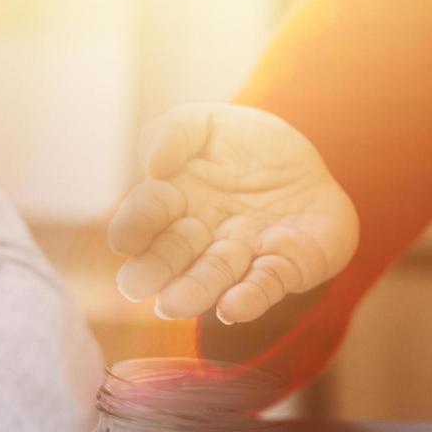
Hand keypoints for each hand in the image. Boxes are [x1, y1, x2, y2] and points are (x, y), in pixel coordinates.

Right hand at [106, 103, 359, 322]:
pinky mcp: (285, 268)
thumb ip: (174, 131)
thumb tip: (153, 164)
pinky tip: (233, 307)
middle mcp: (203, 236)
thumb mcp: (209, 123)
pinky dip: (250, 298)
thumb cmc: (246, 146)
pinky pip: (267, 284)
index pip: (150, 212)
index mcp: (176, 200)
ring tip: (174, 304)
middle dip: (156, 269)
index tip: (124, 240)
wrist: (308, 165)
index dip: (136, 225)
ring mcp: (244, 256)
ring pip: (217, 275)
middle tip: (135, 286)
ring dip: (196, 290)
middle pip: (175, 254)